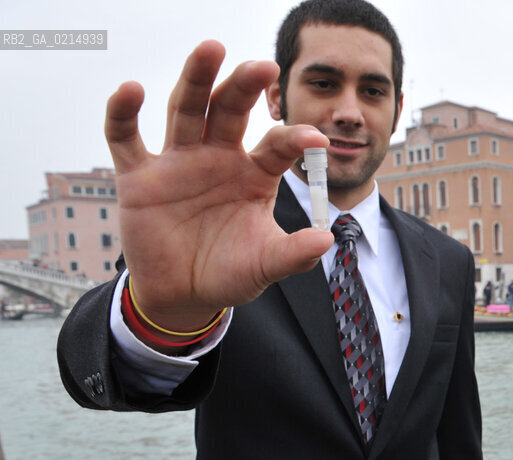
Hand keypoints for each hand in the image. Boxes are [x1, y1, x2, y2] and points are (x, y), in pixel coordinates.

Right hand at [105, 40, 333, 331]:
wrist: (185, 296)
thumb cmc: (229, 271)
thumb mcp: (265, 265)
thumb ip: (294, 254)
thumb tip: (327, 240)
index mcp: (255, 174)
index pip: (277, 145)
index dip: (295, 139)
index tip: (316, 139)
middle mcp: (218, 158)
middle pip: (231, 110)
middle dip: (244, 86)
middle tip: (263, 65)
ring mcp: (178, 162)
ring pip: (186, 110)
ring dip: (197, 79)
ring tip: (211, 49)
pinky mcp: (139, 176)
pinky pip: (125, 137)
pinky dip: (123, 112)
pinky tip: (132, 90)